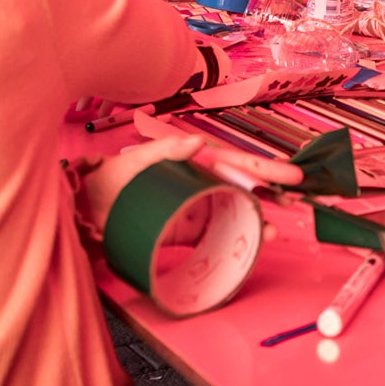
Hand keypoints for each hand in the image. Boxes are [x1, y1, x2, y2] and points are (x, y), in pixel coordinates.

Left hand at [71, 135, 305, 236]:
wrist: (86, 211)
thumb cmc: (112, 178)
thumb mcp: (138, 159)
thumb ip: (167, 149)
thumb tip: (198, 142)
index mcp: (194, 163)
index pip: (236, 162)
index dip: (263, 168)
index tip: (289, 173)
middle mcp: (200, 184)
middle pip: (243, 186)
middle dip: (271, 191)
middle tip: (298, 198)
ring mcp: (196, 208)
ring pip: (235, 211)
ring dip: (257, 219)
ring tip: (275, 229)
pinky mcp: (186, 232)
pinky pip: (218, 235)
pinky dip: (236, 238)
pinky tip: (252, 243)